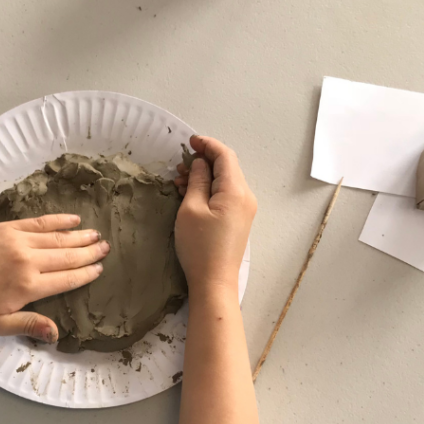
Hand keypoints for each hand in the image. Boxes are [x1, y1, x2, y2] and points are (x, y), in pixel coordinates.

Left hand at [0, 214, 108, 341]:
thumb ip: (29, 325)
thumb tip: (56, 335)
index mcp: (29, 286)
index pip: (66, 279)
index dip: (85, 274)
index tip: (99, 269)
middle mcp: (28, 261)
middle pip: (67, 256)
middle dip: (89, 252)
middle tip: (106, 248)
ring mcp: (18, 241)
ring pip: (57, 238)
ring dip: (79, 236)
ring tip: (96, 235)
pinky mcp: (8, 229)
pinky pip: (39, 223)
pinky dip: (58, 220)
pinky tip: (73, 219)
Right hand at [174, 135, 256, 292]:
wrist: (214, 282)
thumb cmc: (199, 247)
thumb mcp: (191, 210)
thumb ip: (197, 181)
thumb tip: (200, 164)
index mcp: (236, 190)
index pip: (225, 156)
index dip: (207, 145)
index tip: (189, 141)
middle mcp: (245, 196)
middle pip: (227, 167)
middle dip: (203, 161)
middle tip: (178, 166)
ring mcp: (244, 209)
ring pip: (225, 182)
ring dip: (204, 177)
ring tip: (179, 182)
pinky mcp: (239, 220)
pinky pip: (225, 195)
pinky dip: (209, 190)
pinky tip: (191, 195)